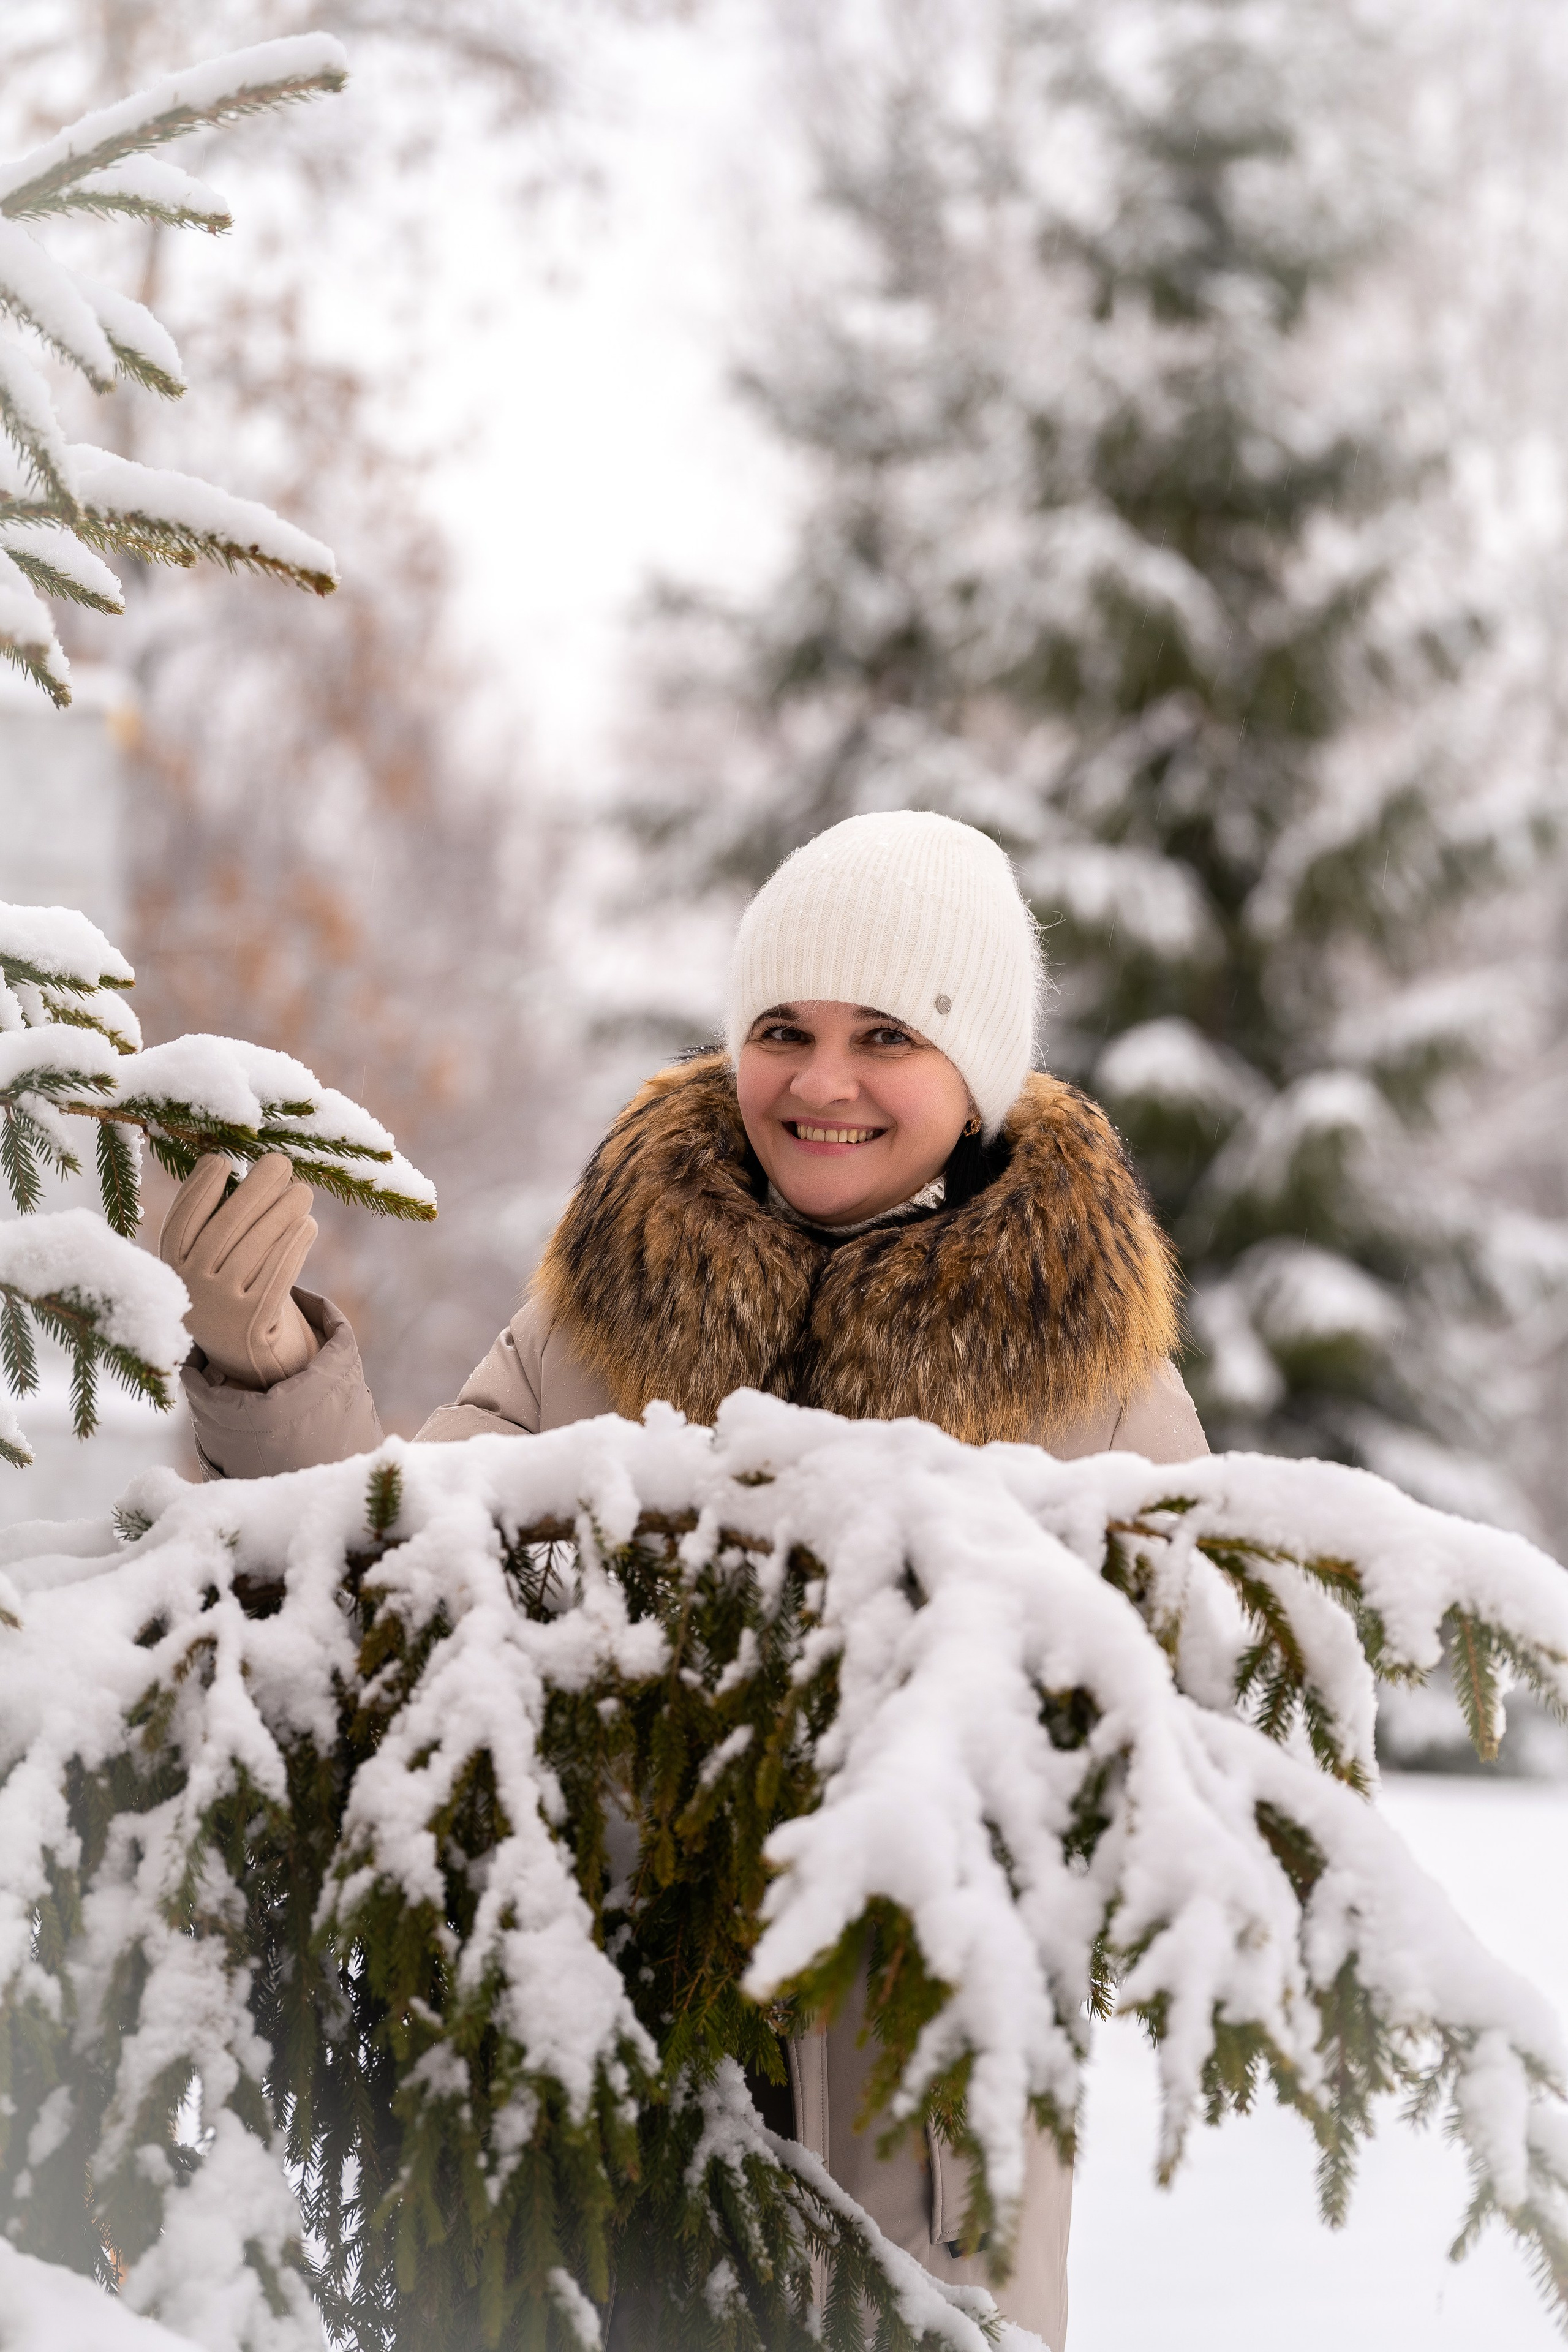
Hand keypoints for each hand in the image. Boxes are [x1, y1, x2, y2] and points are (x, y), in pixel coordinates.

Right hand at [159, 1153, 320, 1389]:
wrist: (243, 1352)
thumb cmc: (229, 1285)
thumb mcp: (208, 1259)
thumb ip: (213, 1219)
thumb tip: (232, 1162)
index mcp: (170, 1267)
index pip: (182, 1221)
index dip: (200, 1189)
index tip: (222, 1160)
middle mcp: (190, 1288)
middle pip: (224, 1229)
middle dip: (255, 1190)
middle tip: (280, 1161)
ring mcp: (220, 1308)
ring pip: (254, 1250)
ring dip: (282, 1214)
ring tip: (302, 1191)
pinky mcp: (253, 1325)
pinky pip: (277, 1277)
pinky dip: (294, 1247)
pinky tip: (308, 1224)